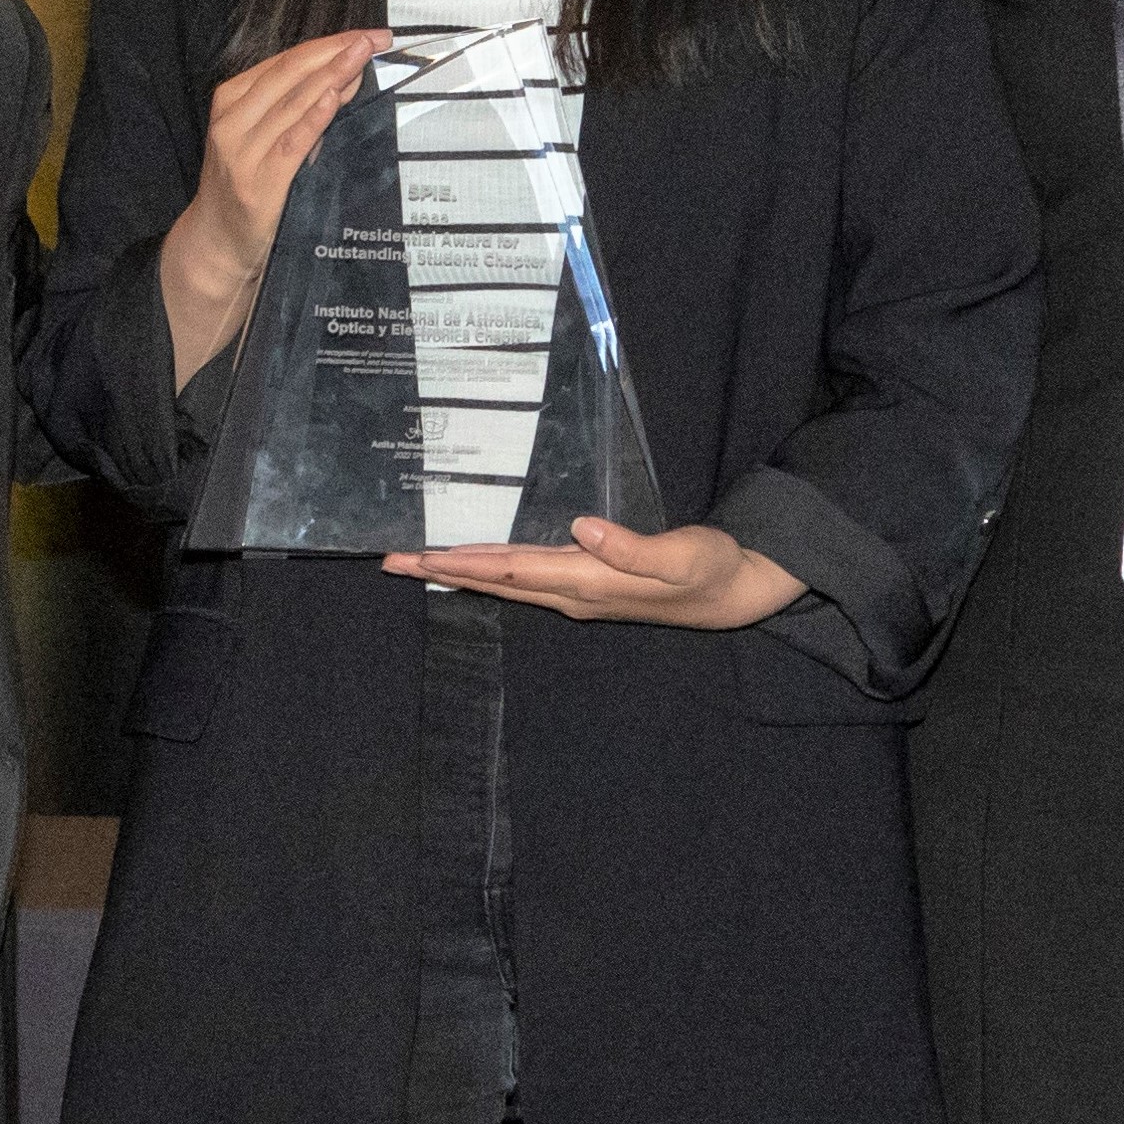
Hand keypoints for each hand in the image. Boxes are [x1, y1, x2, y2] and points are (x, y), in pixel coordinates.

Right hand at [159, 29, 388, 382]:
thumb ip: (299, 110)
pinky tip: (335, 96)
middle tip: (376, 37)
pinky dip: (314, 116)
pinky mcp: (259, 181)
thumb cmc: (245, 186)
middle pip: (291, 73)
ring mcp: (243, 150)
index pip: (285, 62)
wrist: (217, 242)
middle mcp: (233, 120)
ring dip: (332, 75)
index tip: (364, 35)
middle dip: (336, 51)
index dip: (328, 44)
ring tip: (363, 55)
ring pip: (293, 101)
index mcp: (232, 101)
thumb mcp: (264, 140)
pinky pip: (292, 142)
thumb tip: (344, 77)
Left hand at [385, 517, 806, 629]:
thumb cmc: (710, 569)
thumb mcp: (679, 555)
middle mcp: (573, 593)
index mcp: (587, 582)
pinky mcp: (587, 585)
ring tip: (418, 561)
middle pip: (496, 581)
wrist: (733, 593)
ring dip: (462, 571)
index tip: (419, 555)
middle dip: (443, 570)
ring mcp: (578, 593)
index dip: (464, 561)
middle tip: (390, 561)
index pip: (512, 570)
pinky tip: (477, 563)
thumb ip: (631, 546)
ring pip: (506, 582)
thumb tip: (582, 529)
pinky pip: (525, 579)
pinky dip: (492, 569)